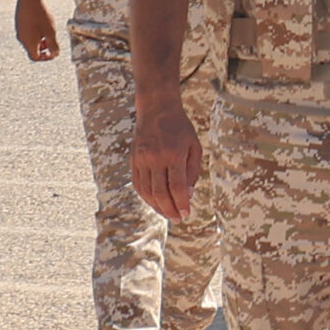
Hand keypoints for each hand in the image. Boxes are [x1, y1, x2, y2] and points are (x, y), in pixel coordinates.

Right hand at [16, 0, 59, 61]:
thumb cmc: (41, 16)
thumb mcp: (51, 32)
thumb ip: (54, 45)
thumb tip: (55, 54)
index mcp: (29, 43)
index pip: (35, 57)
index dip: (45, 58)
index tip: (53, 52)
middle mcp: (21, 38)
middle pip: (32, 49)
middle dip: (43, 48)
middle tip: (51, 41)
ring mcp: (18, 30)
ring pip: (29, 41)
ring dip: (39, 40)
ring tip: (48, 32)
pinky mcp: (18, 23)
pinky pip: (27, 33)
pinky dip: (35, 33)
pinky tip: (41, 24)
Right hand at [133, 103, 201, 220]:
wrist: (156, 109)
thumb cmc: (181, 129)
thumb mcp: (195, 146)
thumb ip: (192, 171)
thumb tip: (188, 194)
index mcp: (173, 154)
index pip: (177, 186)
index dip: (181, 203)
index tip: (186, 214)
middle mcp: (155, 158)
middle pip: (160, 192)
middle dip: (169, 209)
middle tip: (178, 219)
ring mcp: (141, 159)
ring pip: (147, 190)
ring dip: (157, 206)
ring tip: (168, 214)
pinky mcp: (133, 160)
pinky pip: (138, 184)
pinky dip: (146, 197)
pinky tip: (155, 203)